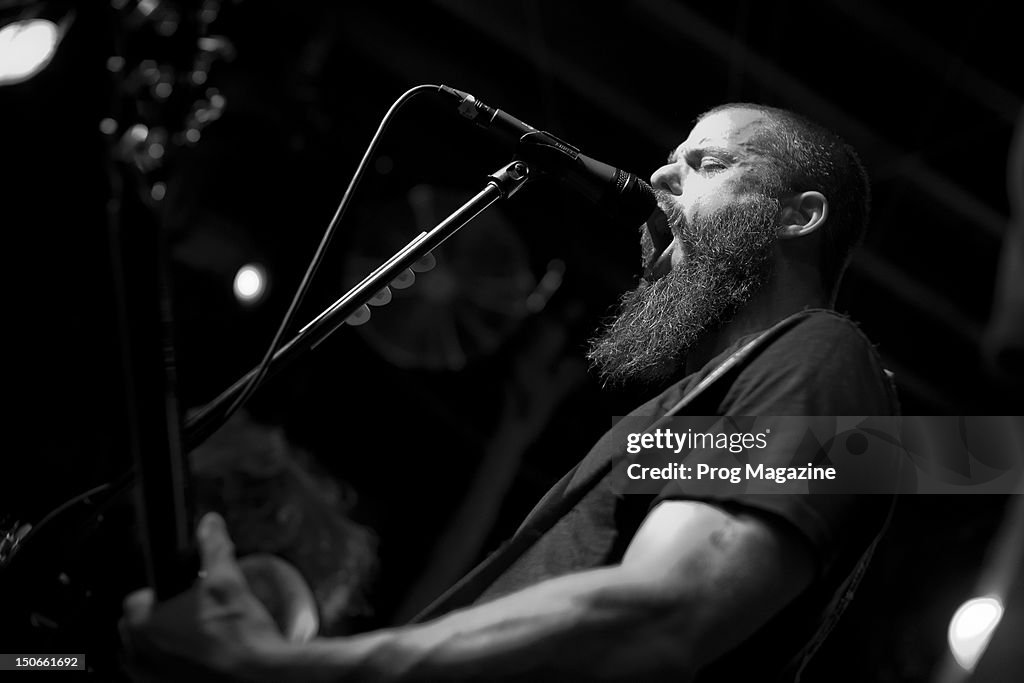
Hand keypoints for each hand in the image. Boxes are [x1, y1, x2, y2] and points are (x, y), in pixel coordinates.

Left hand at [120, 513, 290, 681]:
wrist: (260, 677)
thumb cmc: (240, 638)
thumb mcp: (228, 581)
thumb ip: (214, 548)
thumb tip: (210, 524)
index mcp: (146, 624)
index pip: (134, 600)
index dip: (156, 592)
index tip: (175, 592)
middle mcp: (140, 657)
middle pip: (136, 628)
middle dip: (157, 619)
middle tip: (189, 613)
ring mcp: (151, 680)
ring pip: (147, 655)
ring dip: (162, 645)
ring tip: (196, 637)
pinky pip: (160, 676)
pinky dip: (174, 666)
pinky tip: (200, 659)